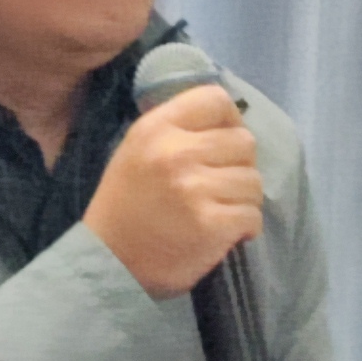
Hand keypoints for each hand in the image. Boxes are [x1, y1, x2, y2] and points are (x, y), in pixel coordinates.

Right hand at [86, 81, 262, 298]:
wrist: (107, 262)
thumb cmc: (125, 204)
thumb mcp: (138, 149)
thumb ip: (178, 129)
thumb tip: (228, 119)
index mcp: (156, 128)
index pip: (214, 98)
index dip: (229, 119)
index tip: (224, 141)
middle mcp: (176, 153)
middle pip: (244, 141)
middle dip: (240, 164)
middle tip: (223, 183)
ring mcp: (195, 190)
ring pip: (253, 180)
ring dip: (244, 198)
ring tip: (223, 210)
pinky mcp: (211, 226)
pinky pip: (252, 215)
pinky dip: (247, 226)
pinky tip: (228, 232)